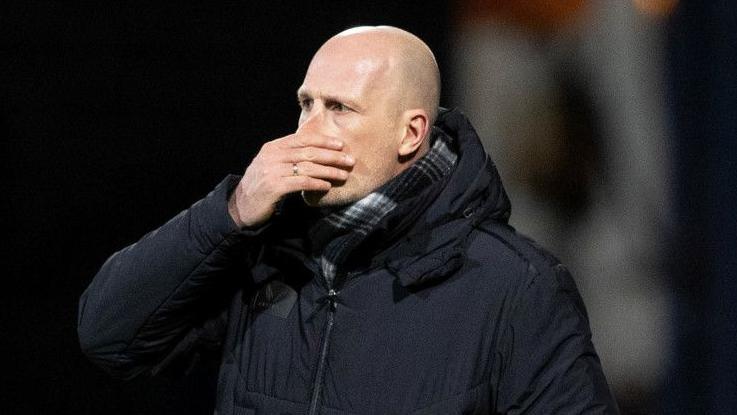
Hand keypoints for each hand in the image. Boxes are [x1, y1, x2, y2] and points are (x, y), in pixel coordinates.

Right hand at [228, 132, 354, 227]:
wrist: (241, 205)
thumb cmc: (261, 185)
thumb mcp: (272, 164)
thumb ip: (288, 156)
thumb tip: (315, 151)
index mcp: (273, 147)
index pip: (302, 139)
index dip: (323, 141)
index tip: (340, 144)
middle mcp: (272, 156)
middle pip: (308, 152)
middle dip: (332, 156)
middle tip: (350, 160)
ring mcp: (272, 171)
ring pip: (308, 167)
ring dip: (329, 171)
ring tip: (343, 175)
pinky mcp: (274, 187)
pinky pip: (301, 183)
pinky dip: (317, 184)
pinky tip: (327, 186)